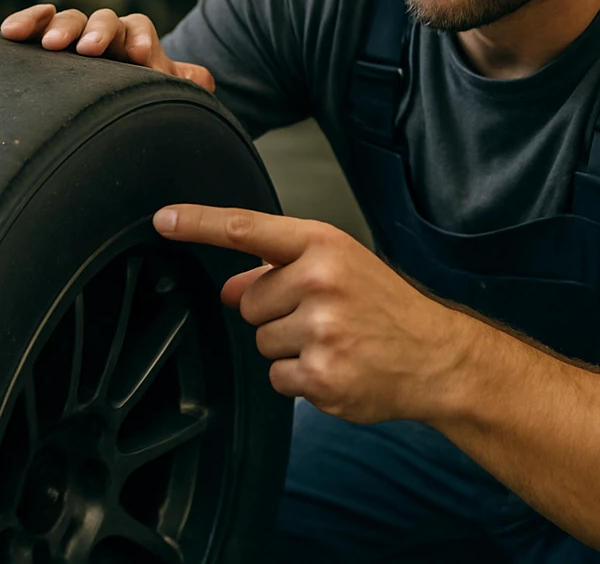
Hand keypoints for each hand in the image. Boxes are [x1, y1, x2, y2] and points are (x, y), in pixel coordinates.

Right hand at [0, 4, 213, 91]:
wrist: (110, 107)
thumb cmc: (139, 101)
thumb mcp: (163, 96)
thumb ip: (183, 86)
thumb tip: (204, 80)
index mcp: (134, 42)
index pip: (138, 28)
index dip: (138, 38)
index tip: (138, 57)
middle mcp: (104, 34)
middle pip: (102, 20)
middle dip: (97, 31)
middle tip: (90, 49)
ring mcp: (73, 36)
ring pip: (68, 20)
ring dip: (58, 27)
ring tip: (48, 44)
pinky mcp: (43, 42)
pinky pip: (36, 24)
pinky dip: (27, 22)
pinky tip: (10, 31)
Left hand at [152, 204, 470, 423]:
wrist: (437, 356)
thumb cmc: (385, 307)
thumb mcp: (339, 268)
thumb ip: (280, 271)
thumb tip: (229, 290)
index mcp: (323, 245)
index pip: (246, 228)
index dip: (198, 223)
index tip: (162, 219)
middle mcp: (320, 281)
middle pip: (249, 302)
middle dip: (275, 313)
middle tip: (322, 318)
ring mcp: (321, 329)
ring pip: (261, 341)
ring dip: (287, 348)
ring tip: (333, 342)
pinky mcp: (320, 374)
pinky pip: (277, 378)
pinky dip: (299, 379)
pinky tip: (335, 367)